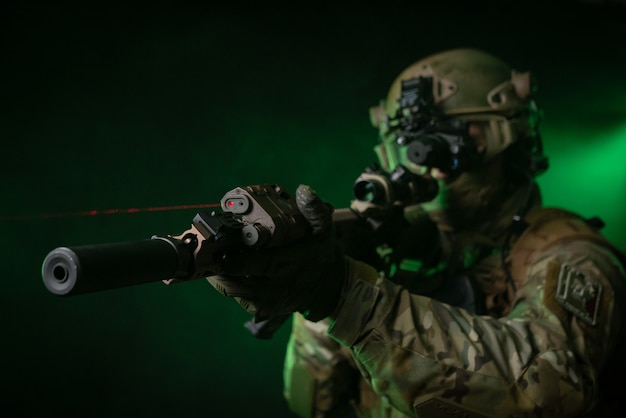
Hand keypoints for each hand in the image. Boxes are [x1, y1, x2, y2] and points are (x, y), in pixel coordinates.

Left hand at [207, 185, 345, 321]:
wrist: (326, 285)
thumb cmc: (318, 250)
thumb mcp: (322, 229)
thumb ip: (314, 210)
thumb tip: (304, 190)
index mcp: (292, 260)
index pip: (261, 259)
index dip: (237, 253)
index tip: (223, 241)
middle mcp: (279, 283)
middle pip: (240, 275)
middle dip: (221, 261)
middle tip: (208, 248)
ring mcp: (270, 298)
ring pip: (234, 289)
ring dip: (219, 274)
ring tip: (210, 258)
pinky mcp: (263, 309)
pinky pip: (238, 299)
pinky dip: (227, 285)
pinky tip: (222, 271)